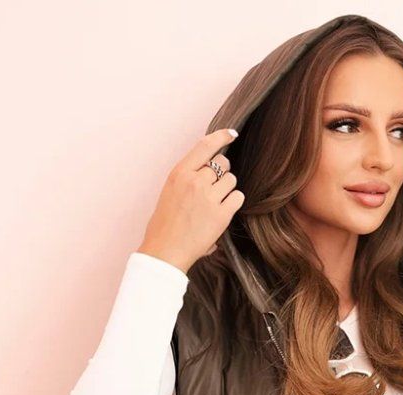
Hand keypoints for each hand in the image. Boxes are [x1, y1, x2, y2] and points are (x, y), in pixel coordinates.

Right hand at [137, 127, 244, 274]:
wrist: (165, 252)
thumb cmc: (164, 226)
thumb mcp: (169, 193)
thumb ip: (187, 179)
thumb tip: (207, 171)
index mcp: (179, 173)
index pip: (205, 146)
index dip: (221, 136)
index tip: (232, 133)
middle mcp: (194, 181)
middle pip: (222, 163)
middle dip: (222, 173)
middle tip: (214, 189)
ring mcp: (208, 197)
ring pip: (231, 180)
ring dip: (228, 189)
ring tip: (216, 204)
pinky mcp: (221, 214)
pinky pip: (238, 197)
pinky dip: (234, 203)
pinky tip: (224, 211)